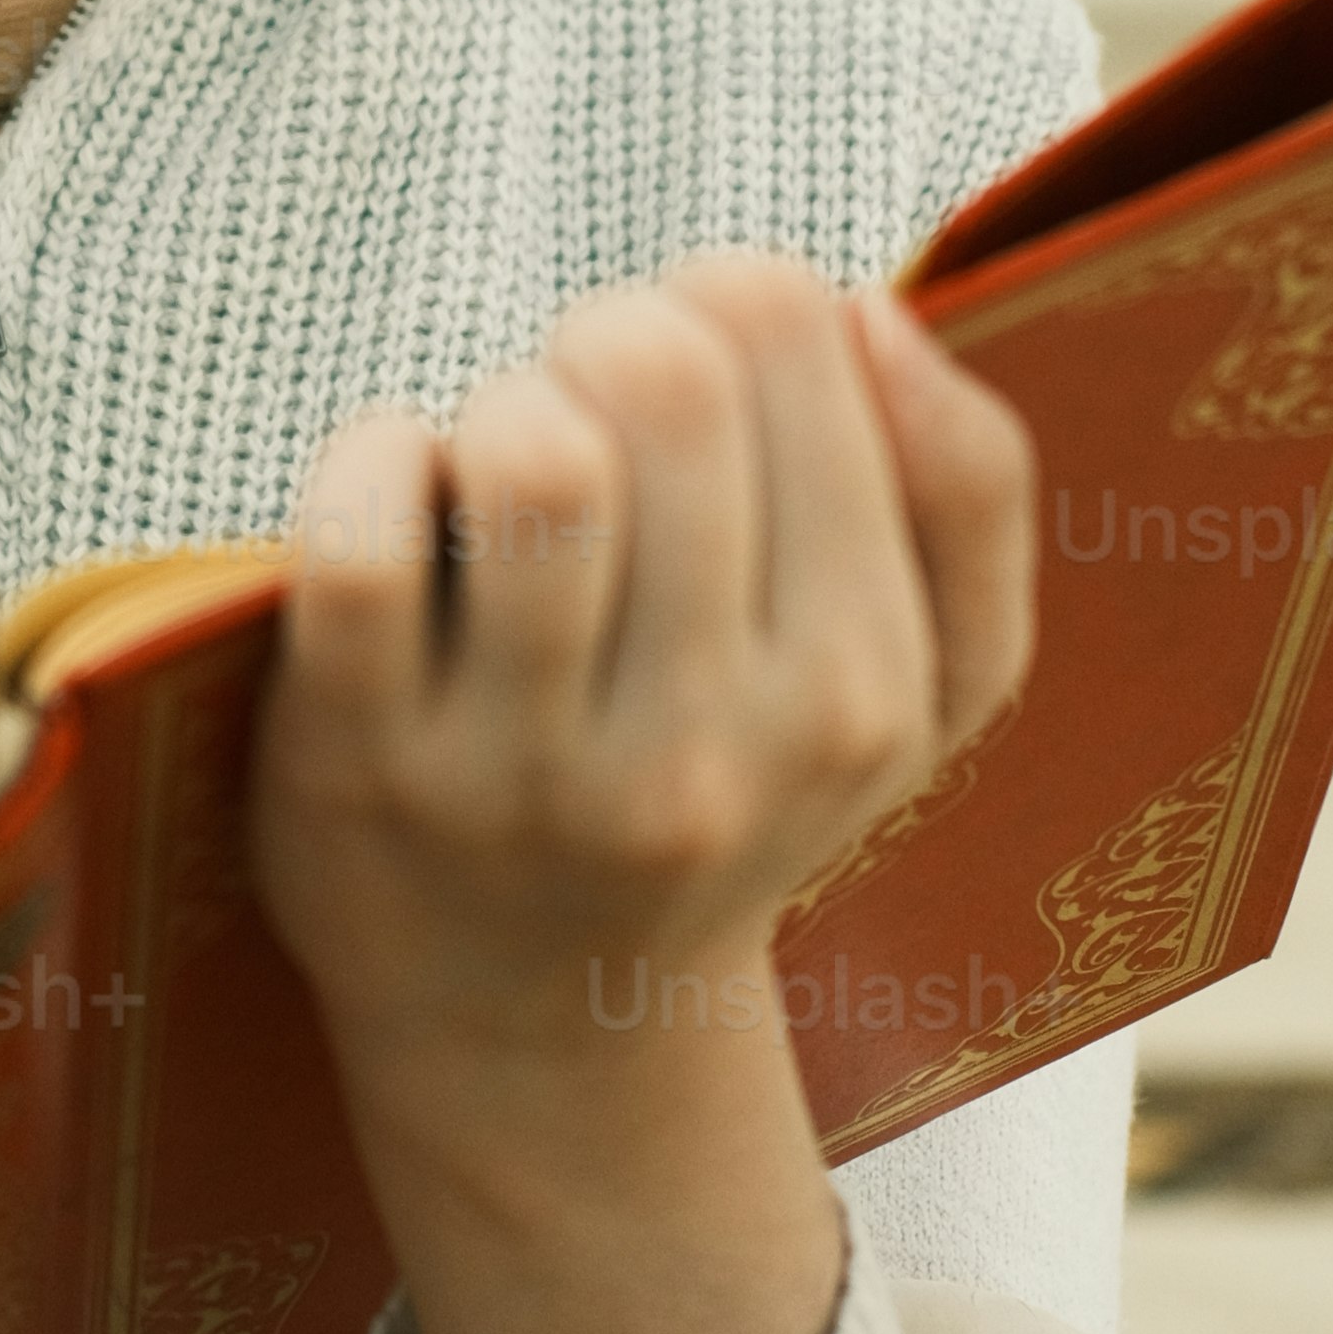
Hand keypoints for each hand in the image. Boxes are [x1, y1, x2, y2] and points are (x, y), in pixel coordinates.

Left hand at [252, 258, 1035, 1104]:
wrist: (552, 1029)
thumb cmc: (743, 787)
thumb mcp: (931, 680)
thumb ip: (970, 487)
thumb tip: (867, 310)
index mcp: (861, 686)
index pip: (798, 329)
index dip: (725, 303)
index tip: (703, 385)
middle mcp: (709, 746)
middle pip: (660, 372)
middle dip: (605, 337)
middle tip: (587, 412)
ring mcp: (527, 769)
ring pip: (531, 455)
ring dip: (498, 406)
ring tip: (501, 474)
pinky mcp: (362, 767)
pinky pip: (363, 538)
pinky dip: (370, 463)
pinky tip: (401, 504)